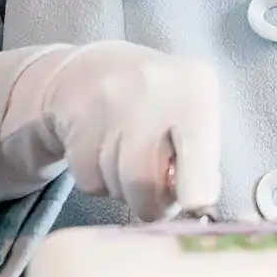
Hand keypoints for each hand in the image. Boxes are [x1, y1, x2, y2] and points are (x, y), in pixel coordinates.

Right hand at [0, 41, 220, 221]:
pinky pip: (88, 179)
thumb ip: (202, 160)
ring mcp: (109, 97)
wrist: (89, 70)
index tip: (194, 204)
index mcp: (193, 83)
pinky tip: (102, 149)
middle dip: (151, 200)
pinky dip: (97, 179)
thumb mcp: (192, 115)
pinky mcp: (75, 114)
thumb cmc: (155, 104)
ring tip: (126, 156)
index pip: (197, 145)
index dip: (195, 187)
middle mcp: (151, 84)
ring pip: (116, 184)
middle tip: (154, 190)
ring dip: (123, 188)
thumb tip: (198, 206)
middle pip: (147, 180)